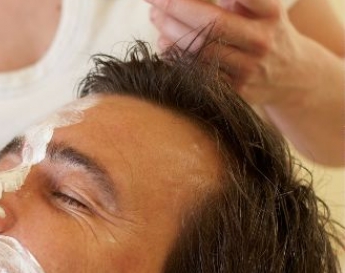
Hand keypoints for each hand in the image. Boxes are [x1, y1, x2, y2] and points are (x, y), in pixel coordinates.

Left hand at [145, 0, 312, 105]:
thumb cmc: (261, 28)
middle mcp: (261, 41)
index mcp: (270, 13)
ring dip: (170, 32)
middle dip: (176, 9)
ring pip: (199, 51)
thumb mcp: (258, 6)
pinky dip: (175, 55)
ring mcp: (248, 69)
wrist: (290, 74)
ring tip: (156, 16)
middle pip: (210, 25)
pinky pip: (196, 72)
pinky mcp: (234, 91)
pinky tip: (164, 41)